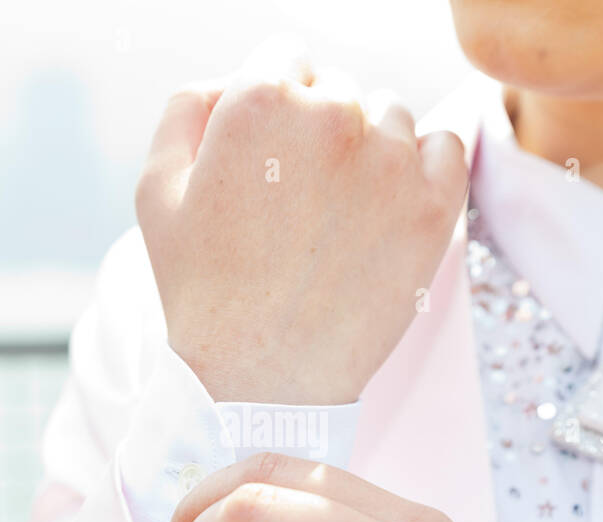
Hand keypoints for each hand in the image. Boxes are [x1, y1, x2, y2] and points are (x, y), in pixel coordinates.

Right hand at [135, 37, 467, 404]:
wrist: (260, 381)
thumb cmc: (202, 292)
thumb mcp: (155, 191)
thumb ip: (187, 107)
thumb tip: (231, 77)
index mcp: (260, 101)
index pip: (285, 59)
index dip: (274, 107)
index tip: (272, 158)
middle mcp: (332, 117)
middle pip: (339, 89)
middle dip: (320, 131)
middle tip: (301, 201)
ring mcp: (391, 160)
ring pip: (392, 116)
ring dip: (371, 150)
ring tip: (340, 218)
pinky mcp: (434, 204)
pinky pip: (447, 145)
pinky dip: (425, 166)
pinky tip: (391, 207)